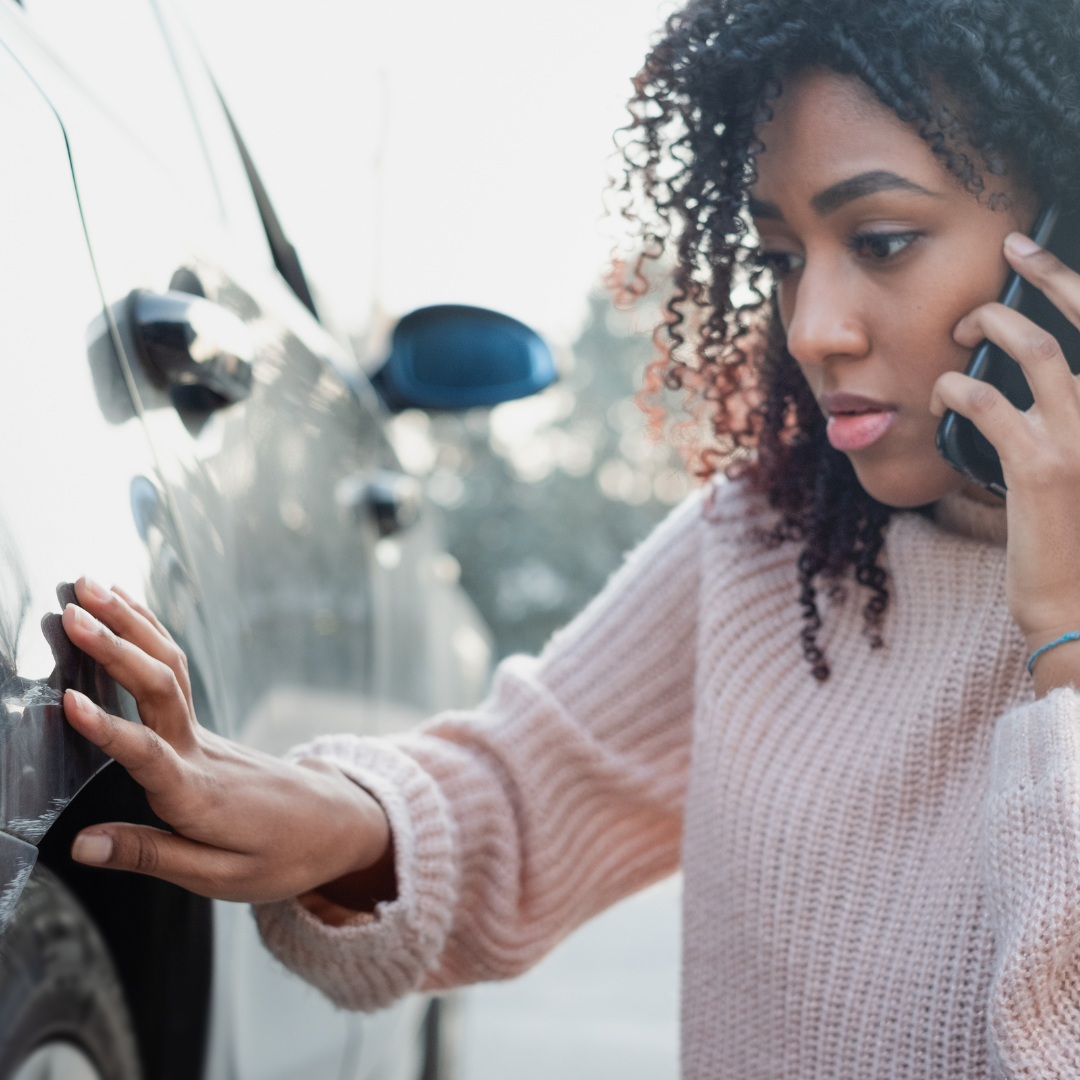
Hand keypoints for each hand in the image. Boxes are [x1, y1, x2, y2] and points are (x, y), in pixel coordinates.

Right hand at [59, 577, 391, 903]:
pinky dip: (147, 632)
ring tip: (87, 585)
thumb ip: (150, 855)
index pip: (149, 757)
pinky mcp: (202, 726)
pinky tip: (124, 605)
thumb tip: (80, 846)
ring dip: (128, 623)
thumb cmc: (281, 856)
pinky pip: (174, 669)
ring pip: (168, 666)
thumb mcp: (219, 877)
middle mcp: (200, 751)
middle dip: (114, 648)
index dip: (108, 731)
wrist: (335, 824)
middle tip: (71, 612)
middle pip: (159, 689)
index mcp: (199, 795)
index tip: (69, 701)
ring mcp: (205, 732)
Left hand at [931, 232, 1079, 693]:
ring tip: (965, 326)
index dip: (1073, 280)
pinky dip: (957, 386)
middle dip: (1041, 276)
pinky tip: (944, 390)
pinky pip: (986, 402)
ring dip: (991, 322)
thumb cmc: (1076, 537)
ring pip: (1034, 347)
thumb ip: (1064, 417)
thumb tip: (1014, 374)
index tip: (1034, 253)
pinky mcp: (1039, 467)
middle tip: (1007, 257)